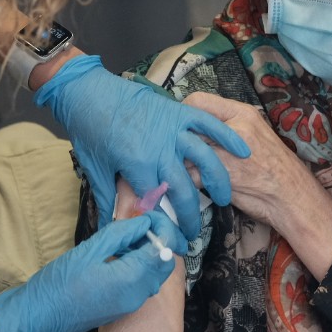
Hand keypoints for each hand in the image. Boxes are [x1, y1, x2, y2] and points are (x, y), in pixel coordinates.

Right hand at [0, 211, 184, 331]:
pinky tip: (118, 258)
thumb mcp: (89, 249)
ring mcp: (131, 306)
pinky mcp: (122, 310)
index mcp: (131, 279)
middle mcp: (138, 296)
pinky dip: (139, 269)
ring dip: (147, 255)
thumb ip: (121, 234)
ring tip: (124, 240)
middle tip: (137, 226)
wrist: (39, 317)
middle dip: (157, 242)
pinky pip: (142, 286)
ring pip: (154, 276)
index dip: (161, 229)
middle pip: (163, 265)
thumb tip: (144, 223)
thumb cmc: (59, 282)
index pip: (162, 250)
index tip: (147, 216)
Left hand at [35, 56, 249, 235]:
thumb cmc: (88, 129)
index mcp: (137, 164)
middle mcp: (159, 148)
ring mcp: (172, 128)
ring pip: (205, 159)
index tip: (172, 241)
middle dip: (191, 216)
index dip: (164, 225)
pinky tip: (243, 151)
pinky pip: (208, 124)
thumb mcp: (95, 168)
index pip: (157, 203)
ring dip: (218, 181)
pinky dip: (227, 136)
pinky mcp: (179, 111)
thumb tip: (111, 229)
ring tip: (224, 198)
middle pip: (184, 189)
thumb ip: (107, 199)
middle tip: (194, 232)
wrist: (87, 89)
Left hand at [182, 92, 331, 279]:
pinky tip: (189, 186)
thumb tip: (191, 127)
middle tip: (174, 151)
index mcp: (242, 113)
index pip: (197, 100)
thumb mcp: (252, 136)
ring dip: (179, 162)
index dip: (183, 115)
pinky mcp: (225, 175)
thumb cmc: (272, 168)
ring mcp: (230, 150)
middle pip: (188, 125)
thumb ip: (225, 128)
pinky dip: (186, 182)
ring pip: (185, 150)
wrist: (294, 197)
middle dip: (178, 140)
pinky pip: (191, 174)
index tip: (180, 128)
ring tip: (180, 169)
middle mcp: (236, 127)